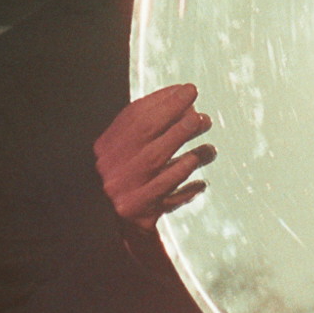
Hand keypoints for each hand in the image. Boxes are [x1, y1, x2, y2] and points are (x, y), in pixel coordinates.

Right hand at [94, 82, 213, 237]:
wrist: (114, 222)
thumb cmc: (131, 175)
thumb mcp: (131, 148)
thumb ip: (151, 125)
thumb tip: (184, 97)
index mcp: (106, 145)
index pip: (135, 116)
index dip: (163, 100)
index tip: (188, 89)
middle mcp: (110, 166)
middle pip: (145, 135)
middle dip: (175, 118)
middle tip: (202, 113)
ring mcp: (122, 188)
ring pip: (158, 162)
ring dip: (185, 144)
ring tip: (206, 136)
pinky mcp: (137, 210)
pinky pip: (167, 191)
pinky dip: (186, 180)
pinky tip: (202, 178)